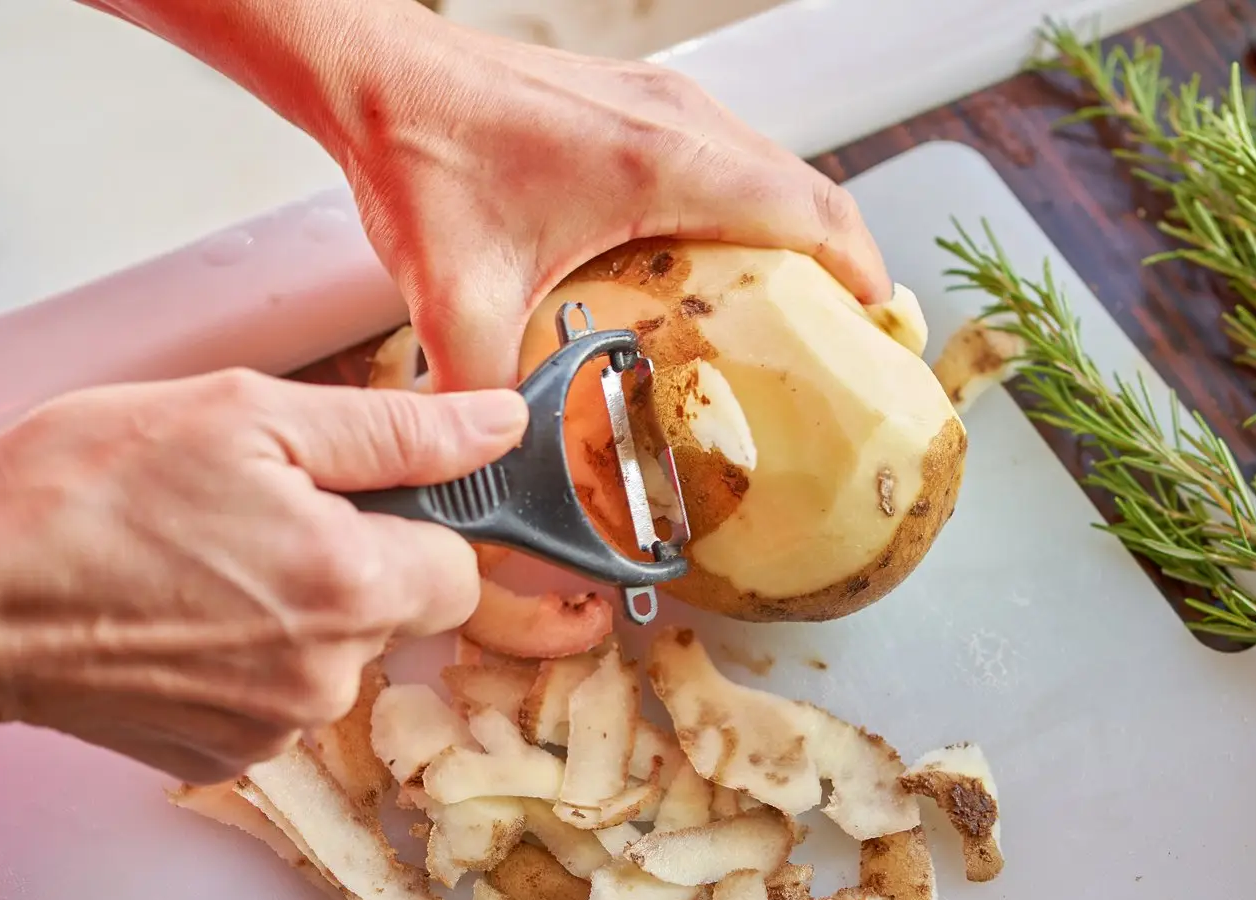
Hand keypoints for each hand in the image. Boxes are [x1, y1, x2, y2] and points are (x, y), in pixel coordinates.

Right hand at [0, 369, 526, 780]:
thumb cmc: (81, 489)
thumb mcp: (246, 414)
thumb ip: (396, 429)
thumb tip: (498, 426)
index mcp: (353, 587)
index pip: (460, 568)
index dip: (412, 521)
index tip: (345, 493)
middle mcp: (328, 678)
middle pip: (396, 613)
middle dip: (346, 560)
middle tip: (244, 513)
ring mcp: (273, 731)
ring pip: (333, 656)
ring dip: (290, 610)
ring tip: (192, 561)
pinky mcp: (221, 760)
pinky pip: (274, 698)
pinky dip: (240, 657)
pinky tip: (170, 615)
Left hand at [84, 0, 890, 392]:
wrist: (374, 71)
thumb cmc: (420, 152)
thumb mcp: (451, 294)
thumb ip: (477, 392)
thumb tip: (490, 472)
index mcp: (662, 164)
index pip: (811, 211)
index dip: (861, 274)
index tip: (880, 333)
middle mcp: (679, 122)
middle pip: (806, 191)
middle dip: (838, 265)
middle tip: (842, 340)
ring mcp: (661, 101)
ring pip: (769, 169)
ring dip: (793, 233)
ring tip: (791, 310)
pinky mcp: (635, 99)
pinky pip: (727, 154)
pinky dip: (748, 205)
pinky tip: (713, 261)